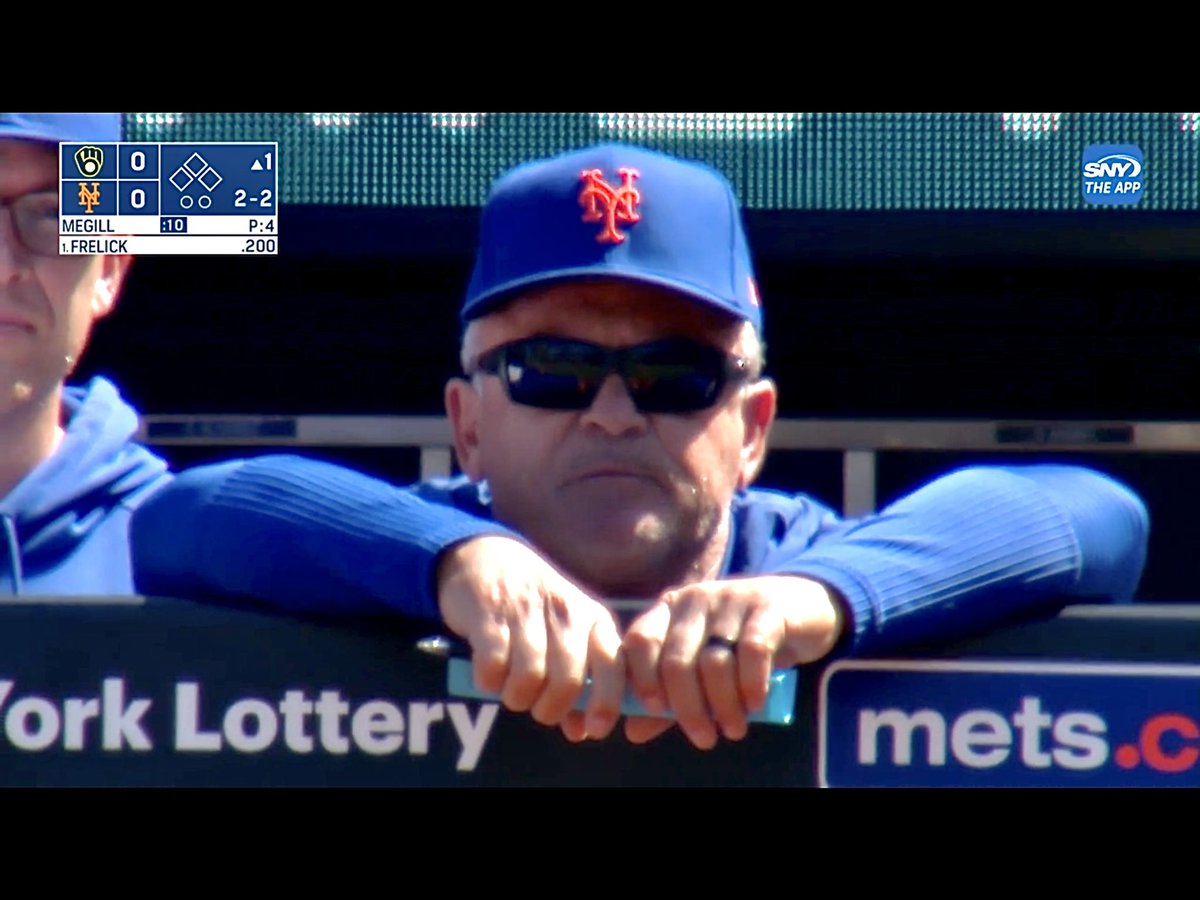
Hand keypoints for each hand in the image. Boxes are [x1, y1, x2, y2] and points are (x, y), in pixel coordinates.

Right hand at [436, 535, 623, 740]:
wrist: (484, 556)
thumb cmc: (533, 608)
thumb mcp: (564, 634)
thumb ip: (578, 682)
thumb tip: (581, 731)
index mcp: (592, 617)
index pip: (612, 663)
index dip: (607, 701)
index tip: (596, 728)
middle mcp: (565, 612)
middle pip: (568, 681)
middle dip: (551, 708)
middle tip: (538, 708)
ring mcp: (527, 610)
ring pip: (529, 677)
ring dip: (517, 696)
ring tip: (512, 690)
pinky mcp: (490, 613)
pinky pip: (493, 665)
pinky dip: (490, 680)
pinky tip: (489, 672)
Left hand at [621, 575, 843, 749]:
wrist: (802, 607)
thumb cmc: (741, 642)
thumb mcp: (703, 665)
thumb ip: (670, 696)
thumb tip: (633, 731)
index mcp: (669, 609)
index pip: (640, 640)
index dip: (643, 678)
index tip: (657, 711)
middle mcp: (695, 599)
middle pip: (677, 661)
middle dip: (688, 708)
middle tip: (704, 738)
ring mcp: (730, 598)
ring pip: (714, 662)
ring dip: (723, 705)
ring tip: (734, 729)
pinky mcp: (766, 607)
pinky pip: (753, 651)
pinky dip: (751, 684)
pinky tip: (755, 705)